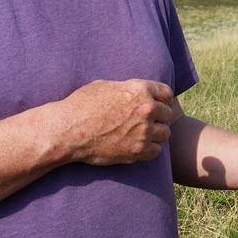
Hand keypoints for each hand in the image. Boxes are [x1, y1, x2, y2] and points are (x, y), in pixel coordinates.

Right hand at [57, 79, 174, 165]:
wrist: (68, 130)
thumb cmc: (82, 104)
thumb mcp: (105, 86)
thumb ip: (126, 88)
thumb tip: (132, 91)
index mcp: (140, 89)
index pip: (167, 93)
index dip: (161, 99)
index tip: (156, 105)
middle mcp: (146, 109)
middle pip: (168, 114)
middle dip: (159, 117)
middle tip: (147, 122)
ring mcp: (144, 131)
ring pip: (165, 133)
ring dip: (156, 134)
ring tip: (143, 135)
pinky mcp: (137, 151)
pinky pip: (156, 151)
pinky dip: (150, 150)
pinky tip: (138, 146)